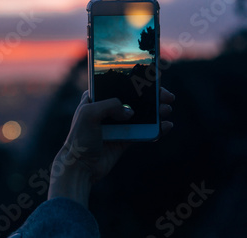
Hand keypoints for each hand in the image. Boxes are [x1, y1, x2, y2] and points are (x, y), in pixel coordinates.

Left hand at [47, 87, 174, 207]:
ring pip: (142, 114)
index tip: (153, 79)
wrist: (80, 167)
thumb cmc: (79, 138)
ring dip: (156, 110)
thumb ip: (109, 105)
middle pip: (134, 98)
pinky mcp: (125, 139)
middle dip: (152, 96)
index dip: (135, 81)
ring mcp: (117, 124)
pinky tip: (166, 126)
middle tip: (166, 96)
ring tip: (167, 109)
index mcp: (96, 98)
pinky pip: (144, 131)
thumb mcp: (88, 114)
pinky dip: (156, 128)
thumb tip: (130, 112)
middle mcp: (107, 109)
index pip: (118, 84)